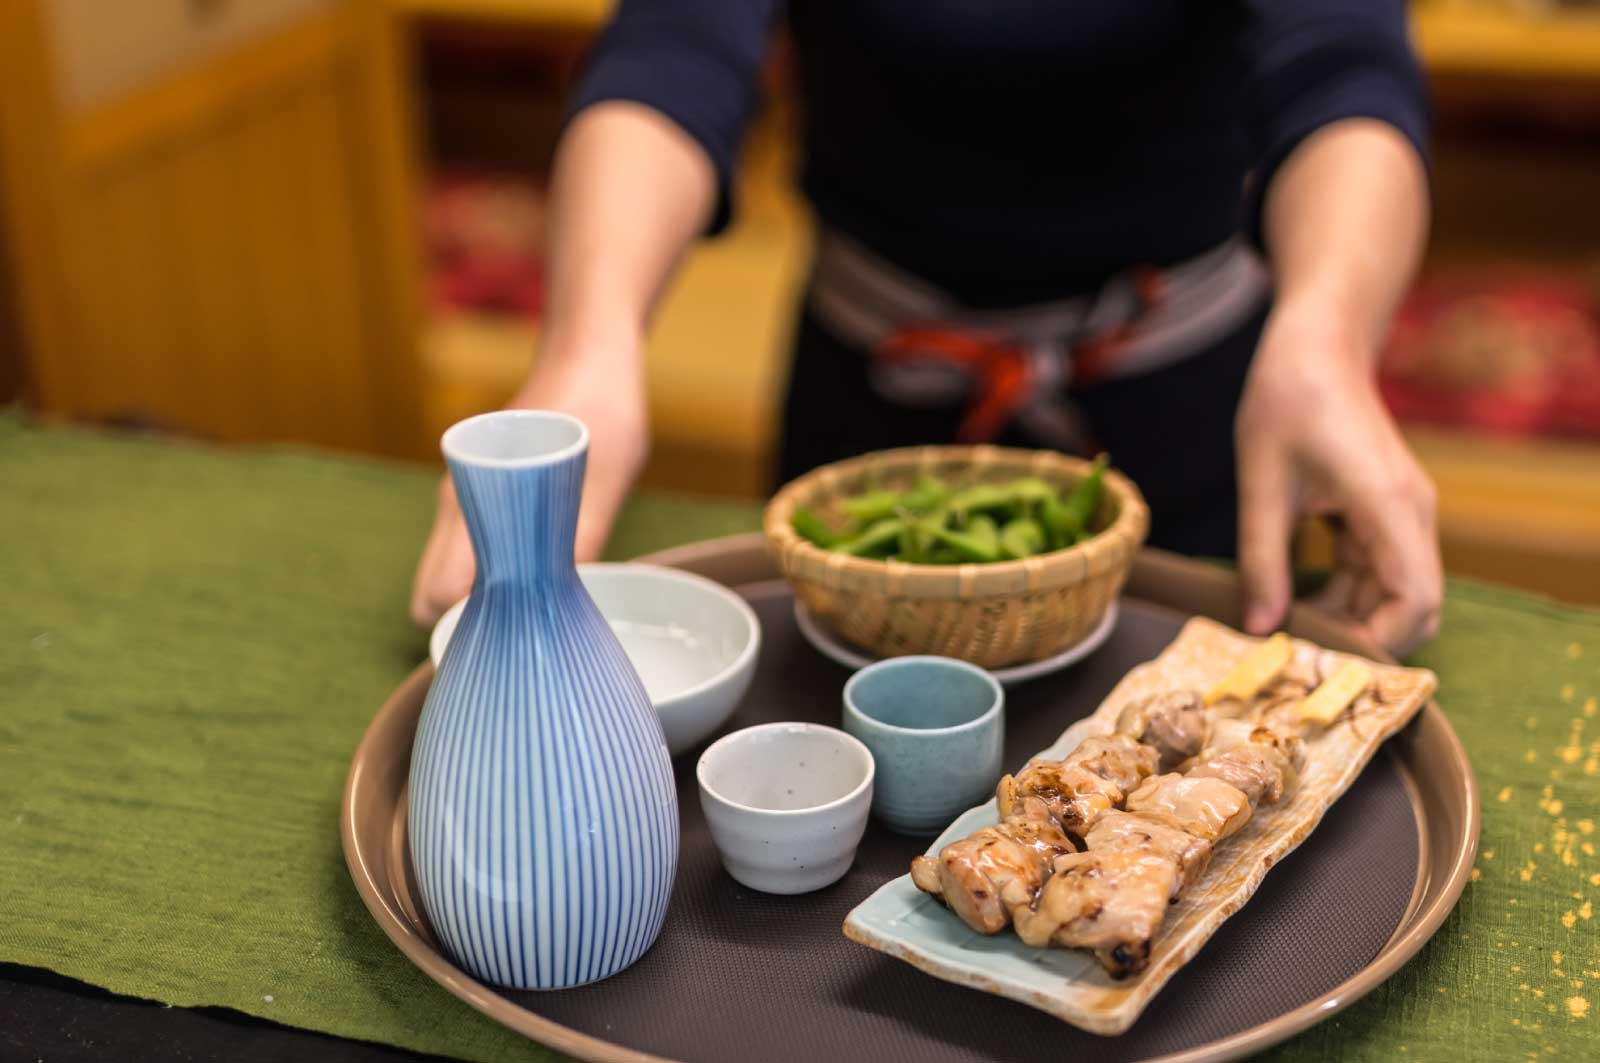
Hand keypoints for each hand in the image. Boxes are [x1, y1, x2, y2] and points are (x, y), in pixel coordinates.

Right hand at [408, 338, 648, 626]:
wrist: (591, 351)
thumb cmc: (600, 407)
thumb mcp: (606, 480)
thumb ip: (582, 538)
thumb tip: (562, 605)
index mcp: (468, 501)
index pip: (437, 591)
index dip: (466, 627)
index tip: (510, 642)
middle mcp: (456, 504)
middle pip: (436, 590)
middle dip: (471, 623)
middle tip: (528, 637)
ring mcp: (466, 499)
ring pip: (454, 573)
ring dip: (485, 599)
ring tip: (539, 612)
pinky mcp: (485, 496)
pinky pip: (474, 551)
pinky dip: (495, 575)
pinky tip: (540, 578)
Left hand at [1234, 304, 1441, 655]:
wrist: (1317, 345)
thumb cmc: (1287, 400)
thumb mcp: (1260, 484)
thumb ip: (1262, 560)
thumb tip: (1258, 629)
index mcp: (1388, 505)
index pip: (1415, 599)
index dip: (1379, 642)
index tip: (1324, 662)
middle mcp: (1410, 514)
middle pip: (1414, 606)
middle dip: (1365, 640)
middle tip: (1300, 660)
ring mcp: (1403, 514)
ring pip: (1394, 592)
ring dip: (1350, 620)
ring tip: (1287, 636)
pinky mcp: (1386, 512)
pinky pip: (1378, 570)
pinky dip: (1346, 595)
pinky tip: (1297, 604)